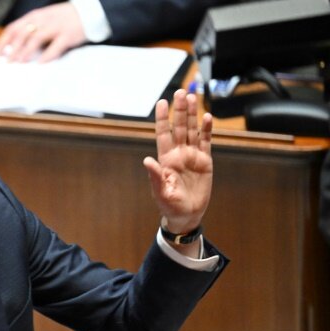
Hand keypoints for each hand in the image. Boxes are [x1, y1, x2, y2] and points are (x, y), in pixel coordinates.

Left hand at [0, 3, 85, 62]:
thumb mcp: (43, 19)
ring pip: (36, 38)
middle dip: (13, 49)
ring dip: (26, 51)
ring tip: (21, 62)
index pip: (14, 28)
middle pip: (23, 34)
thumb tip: (13, 45)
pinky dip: (47, 55)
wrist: (88, 12)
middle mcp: (43, 20)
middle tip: (8, 61)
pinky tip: (41, 63)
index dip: (4, 41)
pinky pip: (56, 46)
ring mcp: (56, 27)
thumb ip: (30, 29)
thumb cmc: (63, 18)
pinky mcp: (67, 35)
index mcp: (35, 16)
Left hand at [143, 89, 212, 235]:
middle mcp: (178, 154)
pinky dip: (207, 130)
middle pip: (179, 127)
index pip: (163, 134)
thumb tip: (146, 161)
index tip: (161, 102)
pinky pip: (206, 142)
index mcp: (166, 160)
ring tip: (192, 97)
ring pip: (192, 131)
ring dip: (192, 115)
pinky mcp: (205, 161)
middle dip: (179, 110)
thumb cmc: (170, 206)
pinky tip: (207, 117)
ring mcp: (192, 156)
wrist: (187, 214)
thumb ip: (156, 177)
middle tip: (180, 92)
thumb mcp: (161, 193)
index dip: (162, 118)